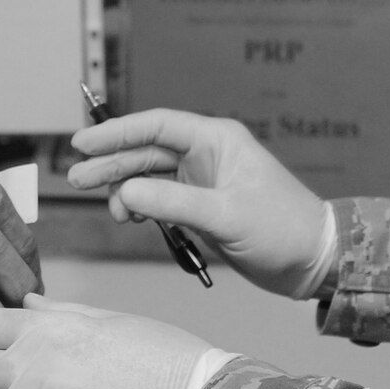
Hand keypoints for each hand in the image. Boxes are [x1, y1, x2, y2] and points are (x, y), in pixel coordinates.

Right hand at [68, 109, 330, 296]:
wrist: (313, 262)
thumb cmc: (283, 230)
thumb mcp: (225, 216)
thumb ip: (173, 204)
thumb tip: (127, 193)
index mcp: (217, 140)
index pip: (157, 126)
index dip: (118, 132)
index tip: (84, 143)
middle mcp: (208, 154)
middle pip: (147, 150)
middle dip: (112, 163)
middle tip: (76, 178)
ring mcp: (204, 180)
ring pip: (151, 176)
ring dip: (126, 190)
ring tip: (113, 212)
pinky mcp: (203, 206)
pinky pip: (162, 199)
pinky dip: (144, 208)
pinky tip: (134, 219)